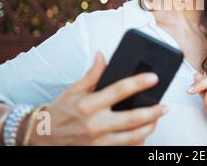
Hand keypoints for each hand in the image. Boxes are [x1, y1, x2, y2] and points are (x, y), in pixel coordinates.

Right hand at [27, 52, 167, 144]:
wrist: (41, 138)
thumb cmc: (59, 111)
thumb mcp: (73, 90)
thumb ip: (92, 74)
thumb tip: (102, 56)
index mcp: (89, 104)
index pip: (119, 90)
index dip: (138, 82)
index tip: (153, 77)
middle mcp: (95, 124)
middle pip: (132, 119)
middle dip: (153, 112)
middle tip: (165, 106)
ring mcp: (98, 142)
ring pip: (133, 138)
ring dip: (149, 128)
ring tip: (157, 119)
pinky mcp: (99, 152)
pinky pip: (125, 149)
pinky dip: (137, 142)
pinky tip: (144, 134)